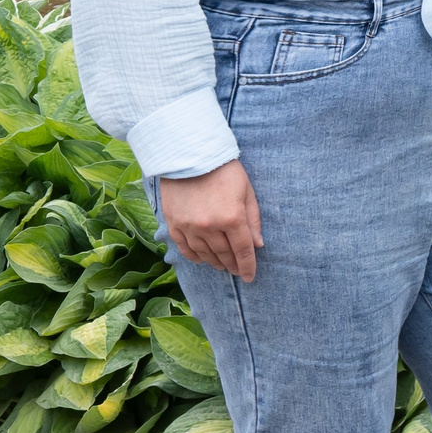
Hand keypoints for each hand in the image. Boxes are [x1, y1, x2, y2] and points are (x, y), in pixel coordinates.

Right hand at [159, 160, 261, 281]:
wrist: (190, 155)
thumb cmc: (224, 170)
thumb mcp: (247, 191)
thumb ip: (253, 220)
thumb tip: (258, 245)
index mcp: (232, 218)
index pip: (242, 251)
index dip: (248, 266)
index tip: (250, 277)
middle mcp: (210, 227)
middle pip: (224, 255)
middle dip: (233, 265)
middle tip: (237, 271)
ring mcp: (189, 227)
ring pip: (205, 254)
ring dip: (215, 263)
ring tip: (223, 266)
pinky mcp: (174, 224)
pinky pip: (185, 248)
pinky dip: (195, 257)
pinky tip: (202, 260)